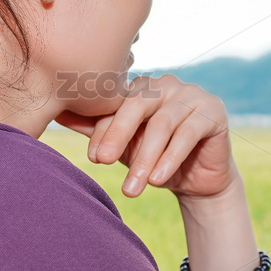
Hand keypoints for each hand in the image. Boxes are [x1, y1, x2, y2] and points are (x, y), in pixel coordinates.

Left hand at [55, 74, 236, 198]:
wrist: (197, 180)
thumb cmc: (156, 158)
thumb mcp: (123, 147)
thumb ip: (97, 129)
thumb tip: (56, 113)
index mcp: (142, 86)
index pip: (117, 103)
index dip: (103, 129)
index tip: (93, 158)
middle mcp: (167, 83)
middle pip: (137, 105)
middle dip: (118, 135)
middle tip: (102, 162)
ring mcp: (192, 95)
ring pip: (162, 124)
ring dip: (145, 158)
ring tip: (133, 187)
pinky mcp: (214, 112)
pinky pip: (188, 134)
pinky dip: (170, 159)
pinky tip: (158, 181)